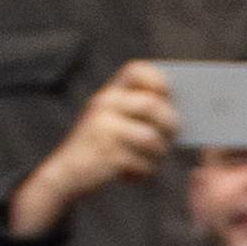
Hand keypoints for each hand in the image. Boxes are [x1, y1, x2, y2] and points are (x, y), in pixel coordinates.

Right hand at [3, 58, 180, 238]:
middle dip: (170, 123)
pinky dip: (145, 171)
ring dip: (159, 152)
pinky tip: (137, 173)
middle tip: (175, 135)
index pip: (136, 70)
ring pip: (151, 137)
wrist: (65, 174)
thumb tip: (181, 112)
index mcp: (108, 94)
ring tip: (155, 159)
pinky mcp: (107, 154)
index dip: (157, 80)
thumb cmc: (98, 148)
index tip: (168, 96)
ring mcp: (103, 129)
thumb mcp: (111, 121)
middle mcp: (104, 105)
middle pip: (152, 105)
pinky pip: (142, 161)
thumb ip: (137, 111)